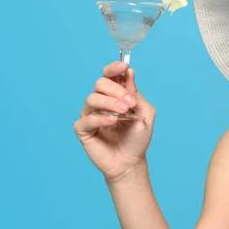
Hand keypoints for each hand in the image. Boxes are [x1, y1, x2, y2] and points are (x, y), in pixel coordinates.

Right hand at [73, 61, 156, 182]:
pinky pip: (86, 119)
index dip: (114, 68)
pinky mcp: (83, 130)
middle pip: (100, 83)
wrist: (131, 162)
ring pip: (92, 98)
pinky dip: (100, 118)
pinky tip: (113, 122)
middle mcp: (101, 102)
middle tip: (129, 103)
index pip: (110, 75)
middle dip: (116, 90)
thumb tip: (129, 72)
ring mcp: (90, 115)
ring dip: (110, 103)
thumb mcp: (145, 113)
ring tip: (123, 112)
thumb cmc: (138, 138)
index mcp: (116, 95)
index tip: (123, 66)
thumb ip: (136, 94)